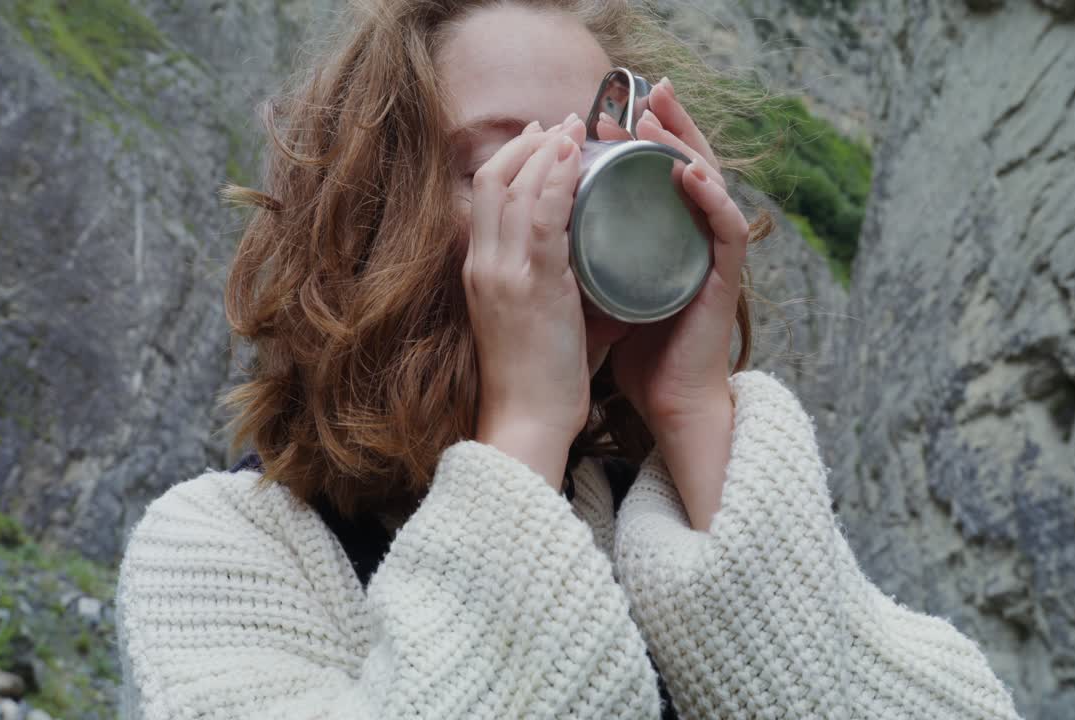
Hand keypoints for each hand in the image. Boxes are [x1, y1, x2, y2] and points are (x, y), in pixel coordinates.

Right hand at [465, 115, 589, 489]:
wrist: (526, 422)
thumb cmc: (537, 381)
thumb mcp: (534, 320)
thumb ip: (554, 284)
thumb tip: (594, 260)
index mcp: (480, 272)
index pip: (486, 196)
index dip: (512, 159)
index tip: (542, 138)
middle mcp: (483, 265)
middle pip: (494, 180)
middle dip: (528, 143)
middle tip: (562, 122)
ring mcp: (503, 274)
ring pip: (515, 188)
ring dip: (547, 151)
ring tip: (576, 128)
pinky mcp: (532, 286)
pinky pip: (544, 217)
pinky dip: (560, 180)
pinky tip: (579, 158)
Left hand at [596, 78, 745, 433]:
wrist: (666, 401)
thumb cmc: (636, 349)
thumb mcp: (598, 289)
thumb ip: (582, 255)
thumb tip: (538, 223)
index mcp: (663, 237)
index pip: (656, 172)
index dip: (636, 138)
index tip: (603, 114)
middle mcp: (690, 238)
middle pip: (687, 163)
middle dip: (668, 124)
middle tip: (648, 91)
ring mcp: (710, 256)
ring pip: (711, 184)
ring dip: (685, 146)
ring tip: (658, 119)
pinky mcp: (724, 280)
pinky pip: (727, 228)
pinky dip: (711, 197)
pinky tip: (690, 174)